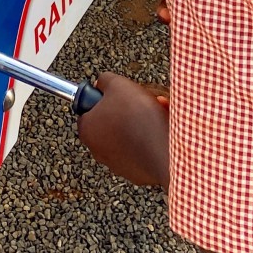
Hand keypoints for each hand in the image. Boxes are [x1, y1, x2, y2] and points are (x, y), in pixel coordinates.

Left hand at [77, 71, 169, 186]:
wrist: (164, 151)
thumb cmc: (138, 119)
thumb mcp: (118, 85)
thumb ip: (105, 80)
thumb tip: (101, 84)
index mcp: (87, 129)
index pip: (88, 109)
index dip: (103, 98)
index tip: (115, 94)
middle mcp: (98, 150)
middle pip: (110, 120)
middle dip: (127, 108)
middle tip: (140, 101)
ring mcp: (117, 163)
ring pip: (128, 133)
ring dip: (141, 120)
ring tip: (156, 111)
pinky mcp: (136, 171)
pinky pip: (141, 147)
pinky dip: (150, 136)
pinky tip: (162, 126)